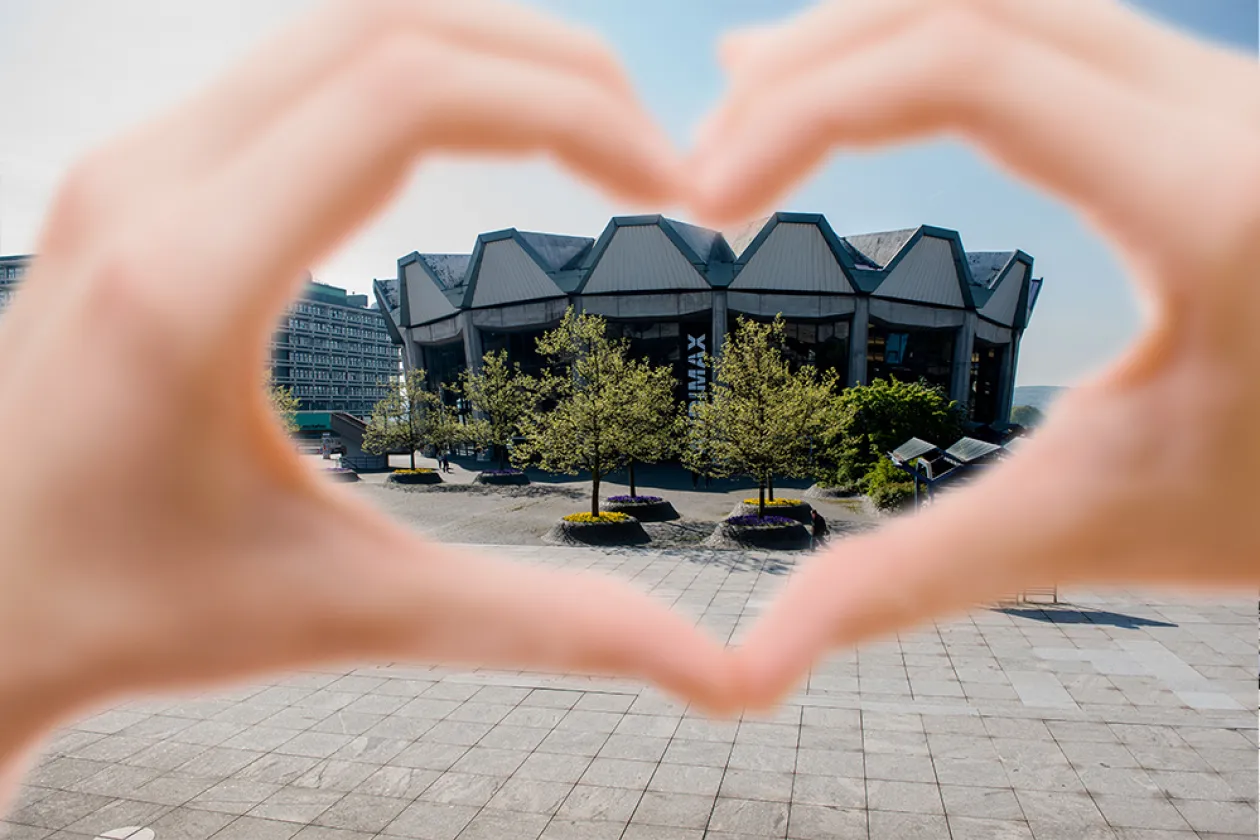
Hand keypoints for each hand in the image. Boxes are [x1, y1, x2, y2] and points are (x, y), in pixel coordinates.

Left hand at [0, 0, 733, 775]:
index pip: (410, 98)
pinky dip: (417, 78)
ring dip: (485, 58)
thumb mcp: (346, 614)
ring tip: (589, 135)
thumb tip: (713, 671)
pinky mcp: (142, 178)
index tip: (665, 191)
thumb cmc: (124, 613)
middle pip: (389, 26)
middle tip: (653, 153)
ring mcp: (135, 167)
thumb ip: (539, 626)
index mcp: (190, 282)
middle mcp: (148, 187)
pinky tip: (478, 139)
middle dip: (552, 68)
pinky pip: (299, 70)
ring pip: (342, 28)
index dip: (571, 114)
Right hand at [686, 0, 1259, 707]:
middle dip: (816, 61)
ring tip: (763, 92)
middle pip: (972, 0)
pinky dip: (942, 42)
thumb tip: (753, 672)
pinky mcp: (1216, 100)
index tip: (709, 202)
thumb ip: (911, 577)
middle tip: (708, 150)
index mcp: (1208, 198)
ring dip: (873, 35)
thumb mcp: (1094, 522)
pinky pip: (1057, 25)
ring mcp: (1232, 86)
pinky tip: (880, 80)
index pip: (962, 66)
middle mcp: (1233, 105)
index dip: (805, 110)